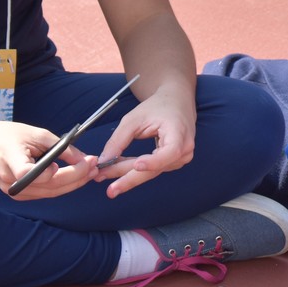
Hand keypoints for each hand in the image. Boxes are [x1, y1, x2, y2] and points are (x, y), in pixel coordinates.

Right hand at [0, 119, 97, 199]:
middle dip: (78, 176)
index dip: (60, 171)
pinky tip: (75, 176)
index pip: (36, 174)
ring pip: (51, 193)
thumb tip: (82, 158)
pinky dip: (62, 185)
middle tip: (95, 165)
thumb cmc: (5, 135)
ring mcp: (15, 192)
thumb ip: (59, 147)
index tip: (82, 159)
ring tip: (90, 170)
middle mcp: (13, 183)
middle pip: (51, 186)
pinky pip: (45, 193)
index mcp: (12, 164)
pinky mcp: (18, 195)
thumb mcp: (34, 134)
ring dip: (74, 183)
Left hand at [93, 82, 196, 197]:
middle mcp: (184, 150)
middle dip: (128, 177)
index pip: (170, 152)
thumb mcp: (134, 118)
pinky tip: (116, 169)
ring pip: (150, 172)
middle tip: (106, 184)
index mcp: (179, 133)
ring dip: (126, 173)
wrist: (176, 103)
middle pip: (155, 168)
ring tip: (104, 174)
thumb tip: (103, 161)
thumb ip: (119, 140)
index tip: (137, 165)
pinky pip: (151, 170)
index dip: (154, 161)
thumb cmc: (157, 107)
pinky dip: (133, 169)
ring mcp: (180, 159)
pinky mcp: (173, 163)